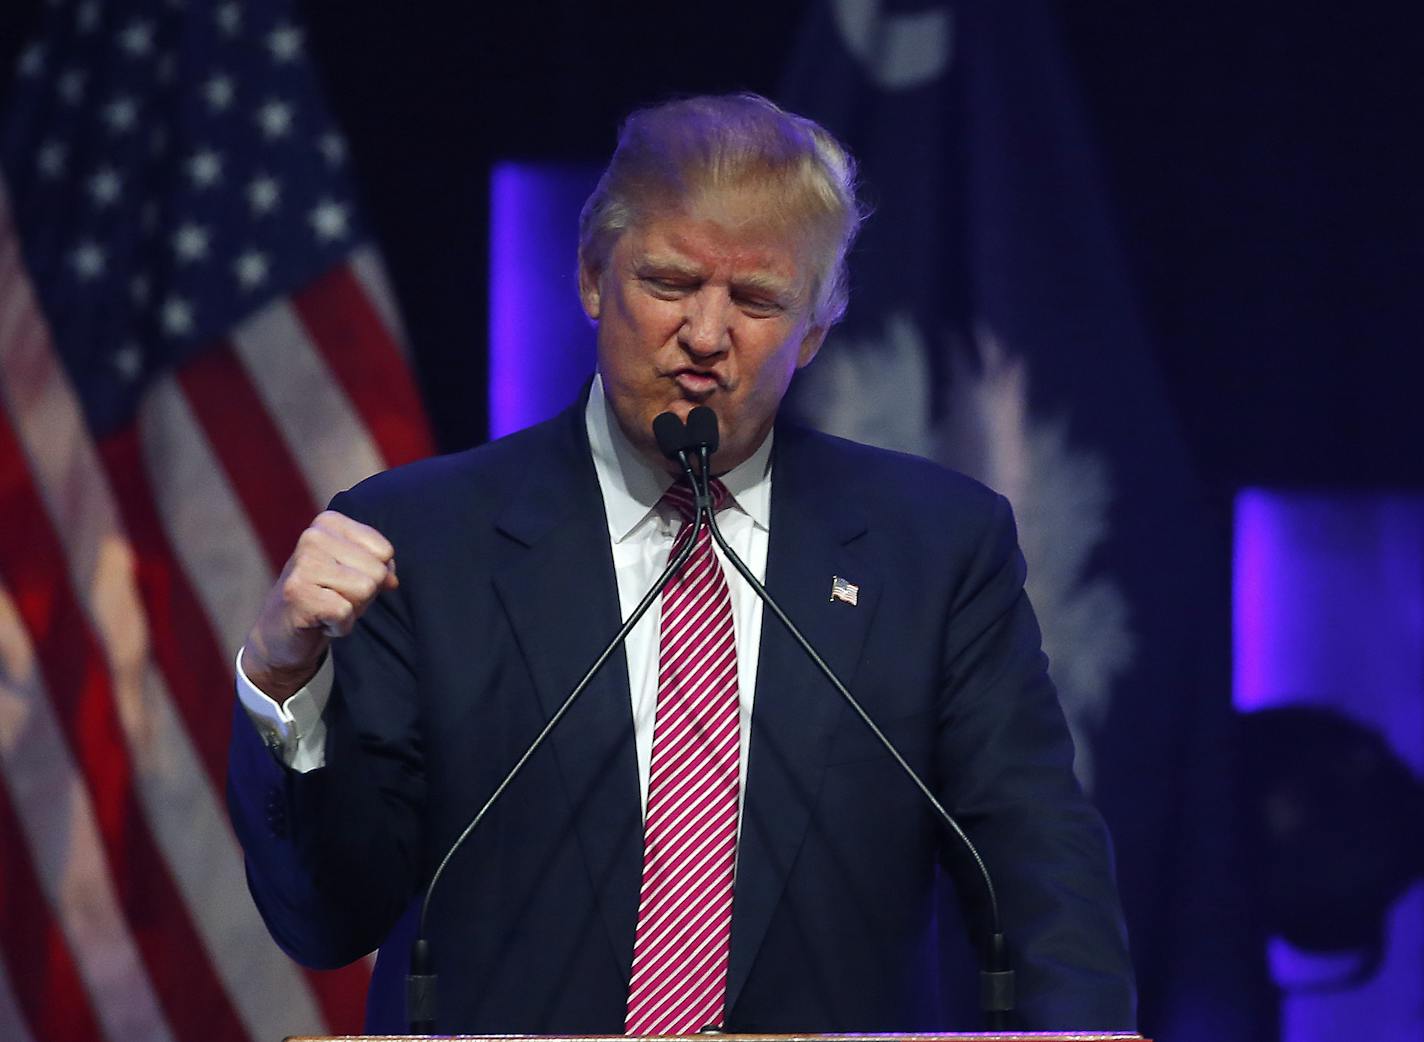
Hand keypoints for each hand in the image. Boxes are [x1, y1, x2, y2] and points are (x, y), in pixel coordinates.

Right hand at [241, 510, 397, 702]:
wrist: (280, 632)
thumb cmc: (325, 596)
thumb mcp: (355, 572)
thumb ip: (380, 567)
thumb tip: (391, 581)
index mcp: (329, 523)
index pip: (384, 551)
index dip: (374, 575)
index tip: (346, 581)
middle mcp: (313, 537)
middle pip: (377, 572)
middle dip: (364, 595)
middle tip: (335, 598)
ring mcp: (303, 564)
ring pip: (365, 590)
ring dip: (352, 610)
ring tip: (327, 608)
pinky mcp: (297, 594)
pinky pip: (345, 613)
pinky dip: (339, 626)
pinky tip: (319, 621)